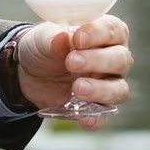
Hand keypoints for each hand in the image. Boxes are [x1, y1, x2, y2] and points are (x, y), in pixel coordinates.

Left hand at [16, 15, 132, 130]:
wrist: (28, 73)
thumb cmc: (44, 47)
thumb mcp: (42, 38)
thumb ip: (52, 38)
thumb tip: (62, 38)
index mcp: (106, 33)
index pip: (113, 30)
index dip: (98, 34)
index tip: (77, 39)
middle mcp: (114, 58)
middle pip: (121, 60)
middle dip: (98, 61)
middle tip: (71, 62)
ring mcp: (109, 84)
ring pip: (119, 90)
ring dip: (100, 90)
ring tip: (77, 88)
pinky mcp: (97, 106)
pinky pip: (105, 115)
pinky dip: (96, 119)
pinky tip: (83, 119)